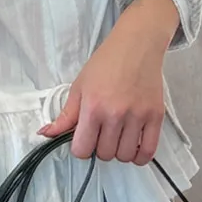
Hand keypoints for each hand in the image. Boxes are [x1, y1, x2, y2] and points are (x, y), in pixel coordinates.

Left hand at [40, 0, 179, 163]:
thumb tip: (45, 134)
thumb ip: (65, 115)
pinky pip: (148, 151)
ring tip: (118, 136)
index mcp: (92, 107)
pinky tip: (134, 145)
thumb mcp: (79, 86)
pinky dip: (140, 156)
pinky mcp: (156, 116)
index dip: (81, 147)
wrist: (137, 45)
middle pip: (104, 154)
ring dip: (119, 151)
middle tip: (102, 133)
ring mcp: (138, 117)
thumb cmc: (105, 63)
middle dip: (99, 148)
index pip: (82, 150)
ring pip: (125, 155)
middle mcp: (115, 115)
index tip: (84, 137)